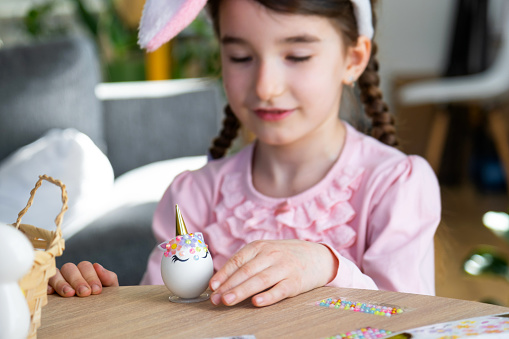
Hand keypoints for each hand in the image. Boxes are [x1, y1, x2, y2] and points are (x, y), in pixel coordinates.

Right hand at [47, 262, 118, 296]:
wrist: (96, 313)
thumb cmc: (102, 298)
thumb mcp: (109, 288)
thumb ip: (108, 277)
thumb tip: (98, 266)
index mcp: (85, 270)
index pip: (85, 266)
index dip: (91, 277)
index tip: (96, 290)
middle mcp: (71, 272)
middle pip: (69, 268)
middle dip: (78, 280)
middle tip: (84, 293)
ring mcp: (58, 279)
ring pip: (56, 274)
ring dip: (62, 283)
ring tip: (69, 294)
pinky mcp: (49, 288)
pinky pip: (44, 282)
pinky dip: (47, 286)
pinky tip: (52, 293)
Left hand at [209, 240, 337, 306]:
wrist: (318, 256)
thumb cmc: (285, 255)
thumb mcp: (266, 251)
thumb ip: (247, 262)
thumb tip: (222, 280)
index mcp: (260, 246)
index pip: (237, 260)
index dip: (223, 274)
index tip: (212, 286)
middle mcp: (271, 255)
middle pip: (246, 272)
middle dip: (228, 286)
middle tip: (215, 298)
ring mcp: (284, 268)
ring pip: (259, 280)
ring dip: (241, 291)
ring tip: (227, 301)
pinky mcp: (296, 282)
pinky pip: (280, 290)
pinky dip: (267, 296)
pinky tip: (256, 302)